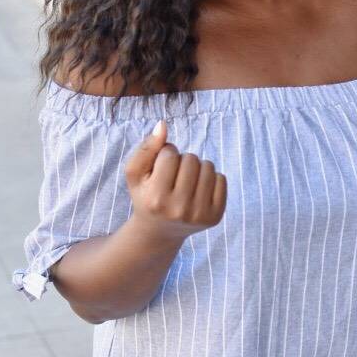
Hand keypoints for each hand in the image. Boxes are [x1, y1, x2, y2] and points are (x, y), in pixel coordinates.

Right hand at [125, 118, 227, 237]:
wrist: (159, 231)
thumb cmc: (145, 195)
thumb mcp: (135, 173)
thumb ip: (146, 147)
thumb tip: (163, 125)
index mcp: (156, 199)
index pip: (170, 154)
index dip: (165, 154)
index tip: (160, 168)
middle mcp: (178, 209)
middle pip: (191, 159)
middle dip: (182, 160)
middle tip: (174, 176)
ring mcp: (199, 215)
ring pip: (207, 166)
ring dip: (197, 167)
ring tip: (186, 180)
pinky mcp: (215, 217)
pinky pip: (221, 178)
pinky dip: (210, 178)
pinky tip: (197, 189)